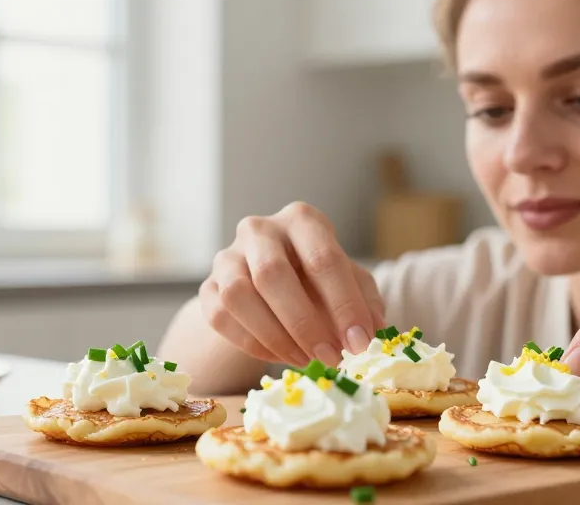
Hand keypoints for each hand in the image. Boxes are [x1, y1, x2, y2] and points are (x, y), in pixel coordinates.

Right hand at [200, 202, 384, 366]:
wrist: (275, 282)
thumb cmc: (320, 279)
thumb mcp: (352, 282)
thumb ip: (366, 303)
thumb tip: (372, 332)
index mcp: (302, 220)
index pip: (324, 259)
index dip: (344, 304)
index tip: (360, 342)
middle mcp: (260, 230)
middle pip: (272, 274)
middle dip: (305, 324)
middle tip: (331, 357)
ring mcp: (227, 256)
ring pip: (237, 296)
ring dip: (275, 336)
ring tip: (306, 359)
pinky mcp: (207, 287)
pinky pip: (220, 317)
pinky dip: (253, 344)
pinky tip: (282, 356)